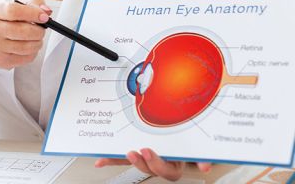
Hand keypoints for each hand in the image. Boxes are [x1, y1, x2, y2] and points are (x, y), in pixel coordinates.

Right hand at [0, 0, 49, 68]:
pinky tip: (29, 47)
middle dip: (38, 31)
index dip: (32, 14)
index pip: (13, 11)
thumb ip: (35, 4)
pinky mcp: (0, 60)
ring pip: (26, 47)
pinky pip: (25, 58)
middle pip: (22, 30)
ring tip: (36, 39)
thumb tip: (46, 11)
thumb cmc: (5, 22)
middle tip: (41, 30)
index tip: (44, 17)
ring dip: (37, 43)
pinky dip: (33, 53)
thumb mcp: (18, 6)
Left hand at [95, 148, 211, 181]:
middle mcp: (160, 162)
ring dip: (128, 160)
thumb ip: (201, 156)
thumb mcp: (197, 146)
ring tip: (126, 153)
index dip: (157, 165)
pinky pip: (122, 158)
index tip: (147, 152)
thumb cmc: (189, 141)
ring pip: (137, 163)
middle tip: (139, 150)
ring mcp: (147, 157)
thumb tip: (205, 166)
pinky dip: (111, 160)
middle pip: (151, 168)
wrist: (185, 136)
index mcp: (175, 162)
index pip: (167, 170)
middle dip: (143, 162)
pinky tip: (100, 160)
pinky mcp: (136, 151)